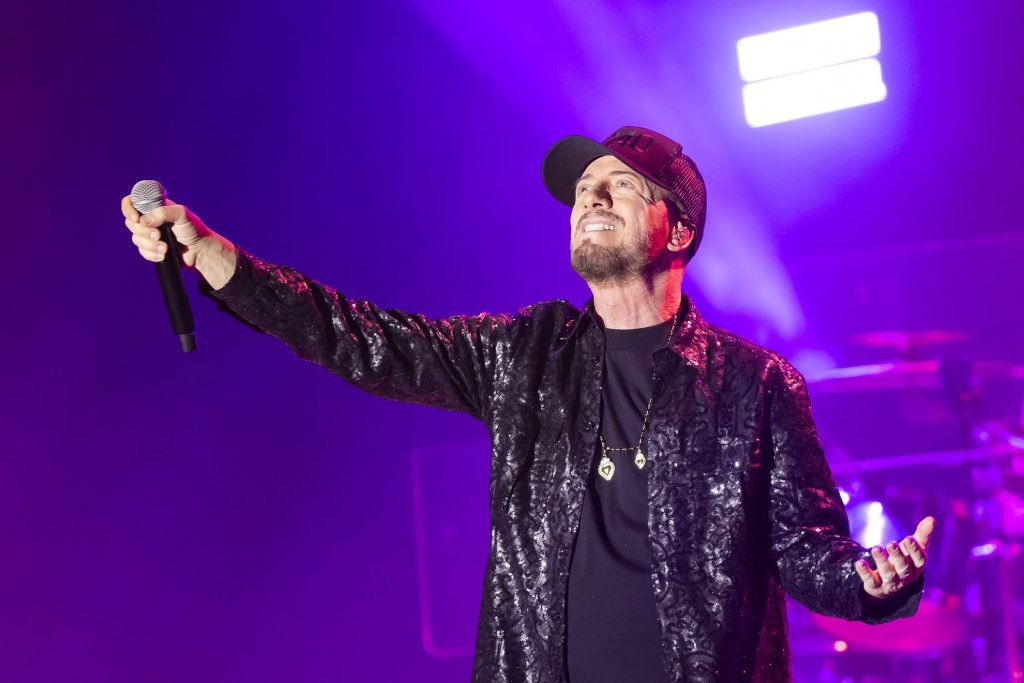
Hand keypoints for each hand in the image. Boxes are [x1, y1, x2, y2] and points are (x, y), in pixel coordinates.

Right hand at [121, 195, 235, 288]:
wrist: (200, 250)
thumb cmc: (193, 228)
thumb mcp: (182, 214)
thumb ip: (164, 212)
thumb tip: (144, 221)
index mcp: (154, 207)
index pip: (131, 202)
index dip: (128, 209)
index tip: (136, 219)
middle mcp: (149, 219)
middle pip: (131, 223)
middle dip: (143, 231)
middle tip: (158, 235)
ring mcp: (149, 234)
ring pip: (136, 239)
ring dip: (150, 245)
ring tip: (166, 248)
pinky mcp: (151, 248)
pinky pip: (143, 252)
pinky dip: (152, 254)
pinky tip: (164, 255)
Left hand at [854, 516, 934, 599]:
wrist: (888, 584)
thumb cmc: (904, 561)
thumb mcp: (913, 549)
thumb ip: (922, 535)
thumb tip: (932, 518)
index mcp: (916, 567)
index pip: (919, 561)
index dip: (914, 550)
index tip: (908, 538)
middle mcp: (904, 577)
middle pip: (903, 568)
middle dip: (897, 555)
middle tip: (891, 543)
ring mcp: (890, 583)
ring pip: (888, 573)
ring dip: (882, 561)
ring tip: (876, 548)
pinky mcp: (875, 586)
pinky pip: (871, 580)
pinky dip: (865, 572)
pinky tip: (859, 562)